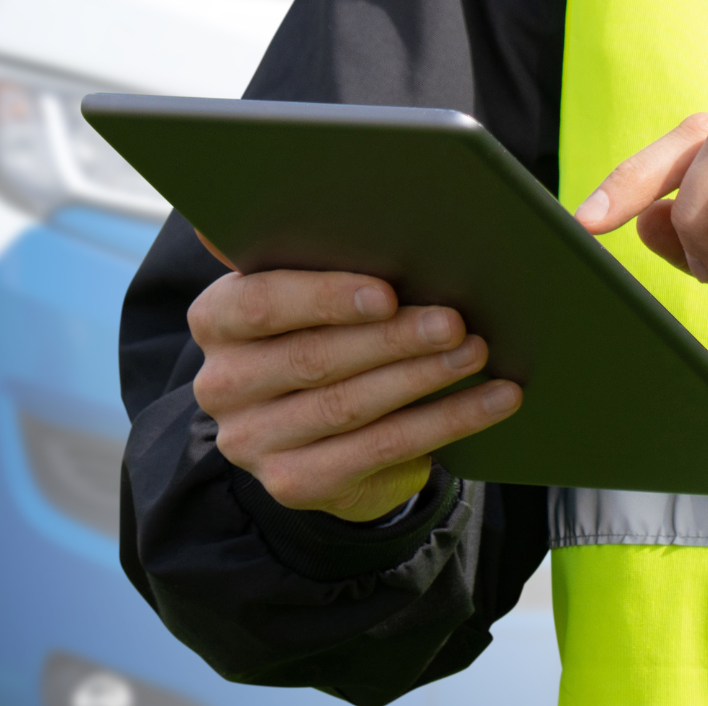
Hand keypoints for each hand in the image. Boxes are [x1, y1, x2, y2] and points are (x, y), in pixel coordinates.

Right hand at [188, 234, 522, 521]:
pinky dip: (446, 422)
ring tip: (475, 353)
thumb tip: (386, 224)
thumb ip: (317, 264)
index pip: (259, 305)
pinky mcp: (292, 483)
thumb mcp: (305, 300)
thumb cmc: (320, 336)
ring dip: (423, 378)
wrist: (311, 433)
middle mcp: (221, 384)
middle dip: (391, 339)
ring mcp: (252, 441)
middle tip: (454, 322)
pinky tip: (492, 401)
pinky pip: (380, 450)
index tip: (387, 292)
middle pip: (312, 359)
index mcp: (215, 321)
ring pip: (349, 407)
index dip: (324, 298)